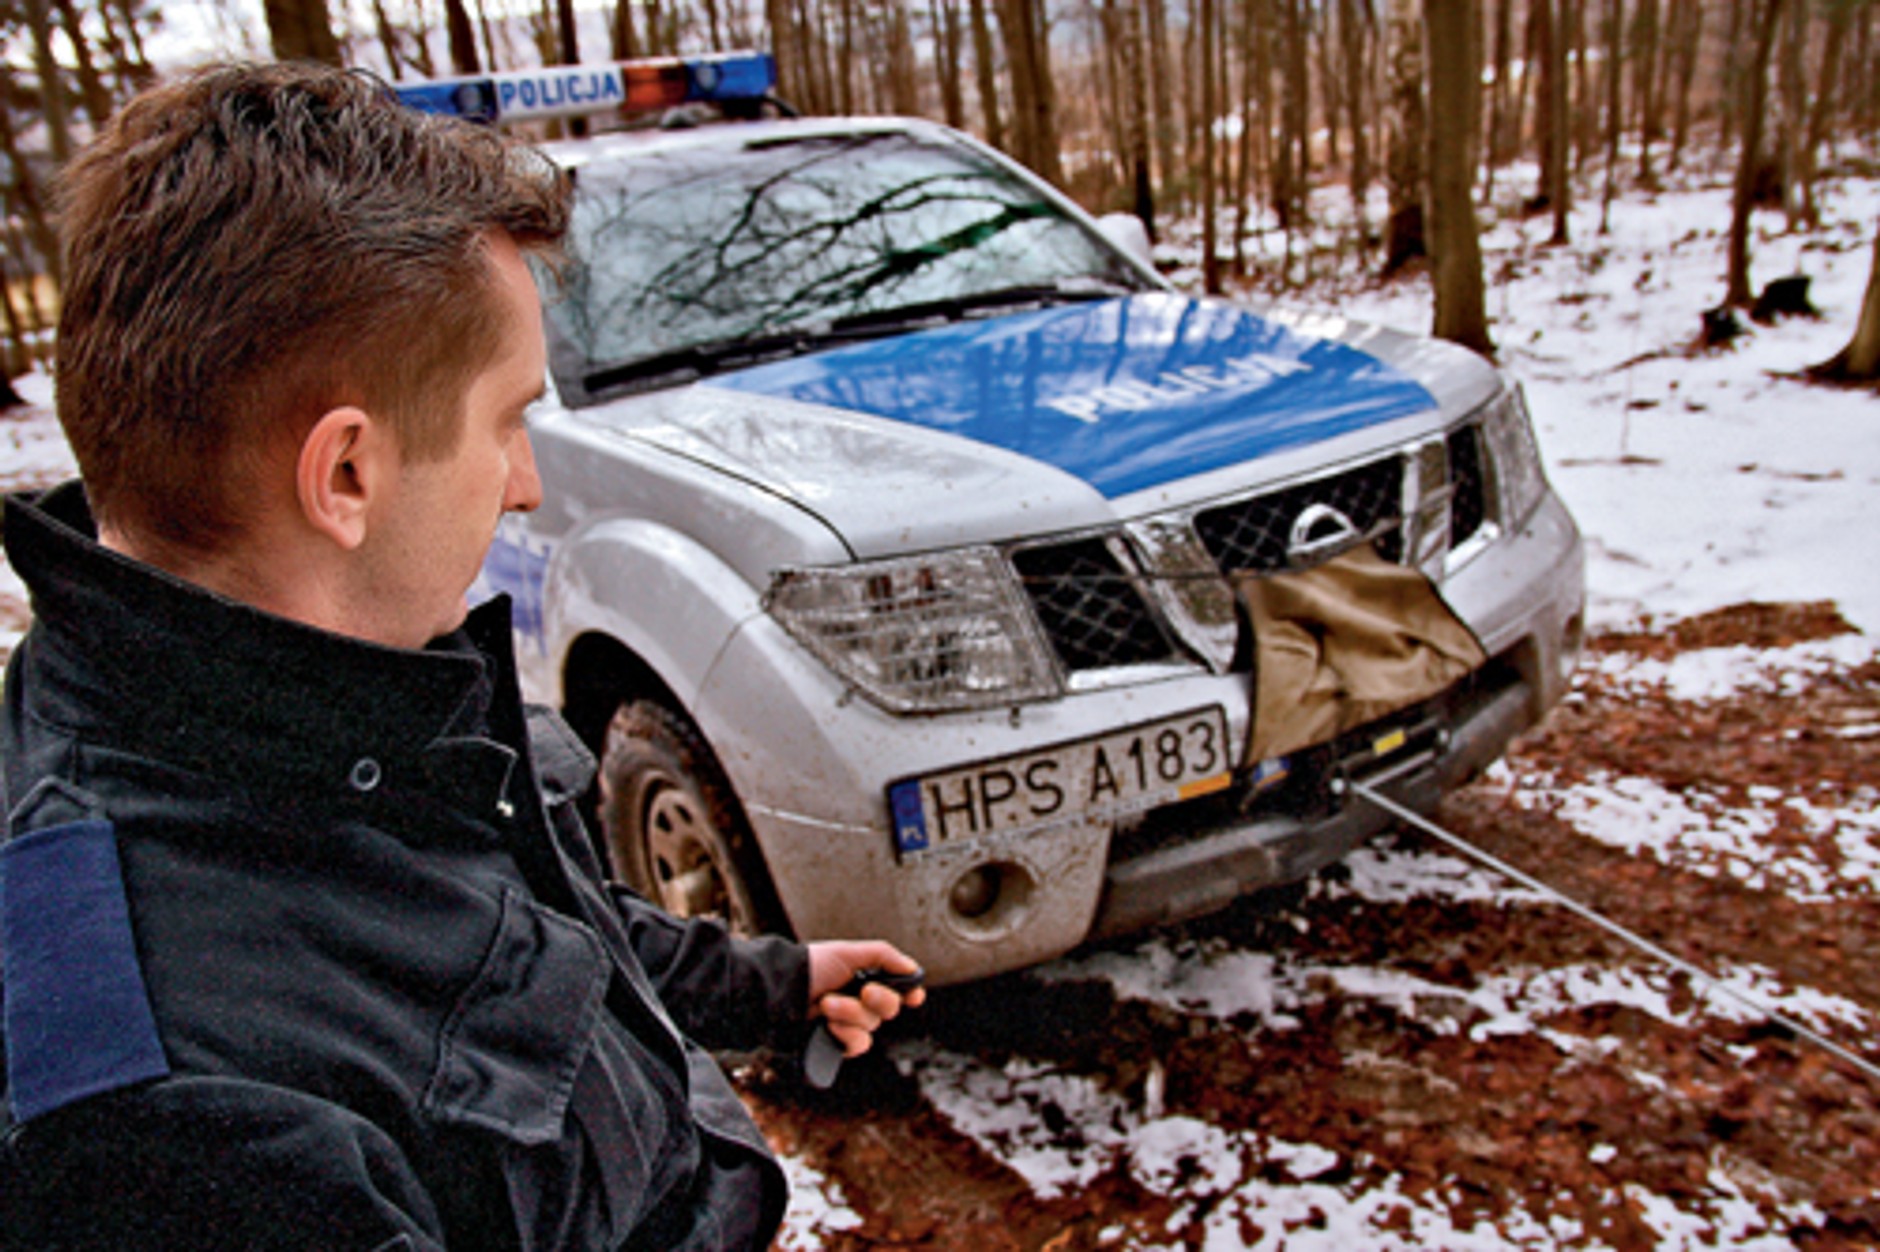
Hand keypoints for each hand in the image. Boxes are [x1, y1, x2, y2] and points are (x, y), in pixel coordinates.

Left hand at [807, 940, 927, 1058]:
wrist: (779, 991)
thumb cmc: (809, 967)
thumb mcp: (847, 952)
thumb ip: (884, 956)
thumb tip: (913, 969)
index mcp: (864, 978)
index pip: (897, 989)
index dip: (910, 993)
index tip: (913, 995)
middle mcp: (859, 1001)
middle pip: (890, 1008)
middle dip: (879, 999)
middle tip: (863, 990)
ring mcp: (848, 1024)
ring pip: (872, 1026)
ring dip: (852, 1013)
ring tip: (827, 1004)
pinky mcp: (837, 1043)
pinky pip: (858, 1044)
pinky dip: (846, 1034)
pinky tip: (829, 1025)